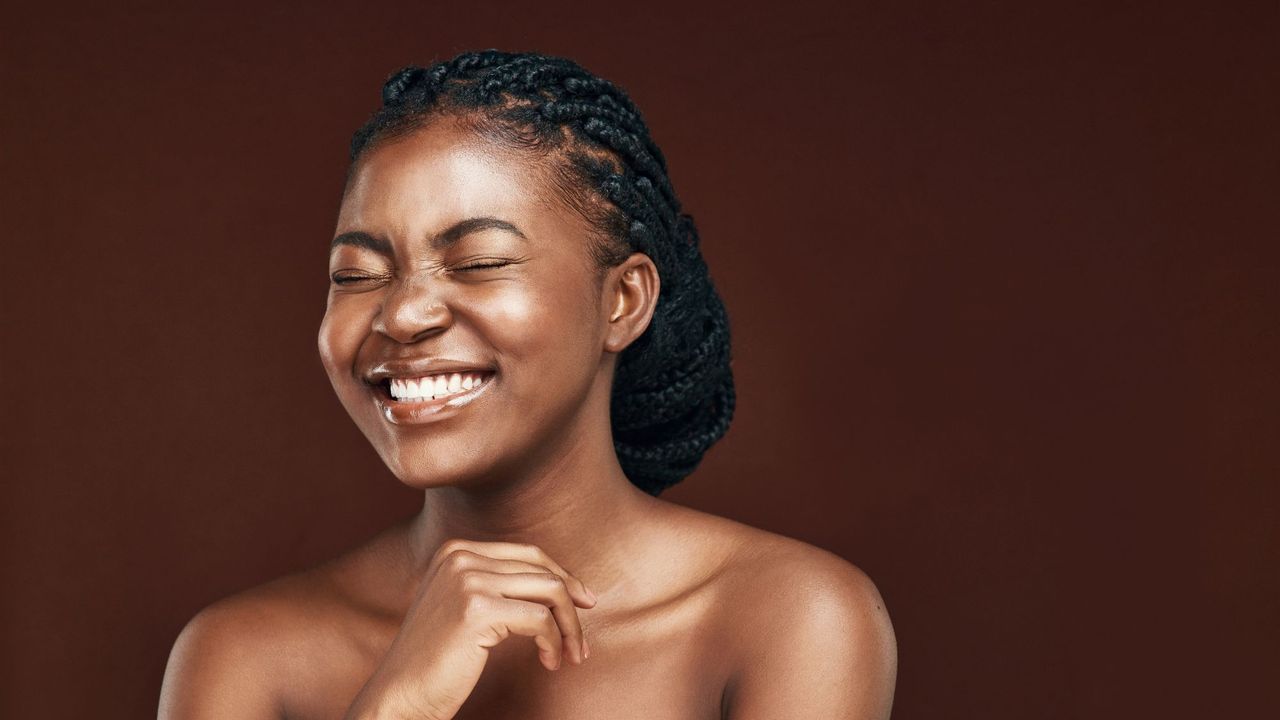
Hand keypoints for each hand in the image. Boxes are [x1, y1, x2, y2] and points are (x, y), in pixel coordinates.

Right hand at [343, 539, 596, 719]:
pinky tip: (549, 662)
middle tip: (582, 637)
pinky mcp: (476, 610)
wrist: (401, 693)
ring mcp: (467, 580)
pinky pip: (540, 620)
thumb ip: (499, 586)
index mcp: (456, 550)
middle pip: (541, 570)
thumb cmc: (437, 658)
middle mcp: (460, 557)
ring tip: (572, 654)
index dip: (562, 577)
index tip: (583, 602)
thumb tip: (562, 583)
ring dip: (570, 626)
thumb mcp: (467, 606)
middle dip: (572, 603)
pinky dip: (554, 642)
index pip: (527, 553)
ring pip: (549, 591)